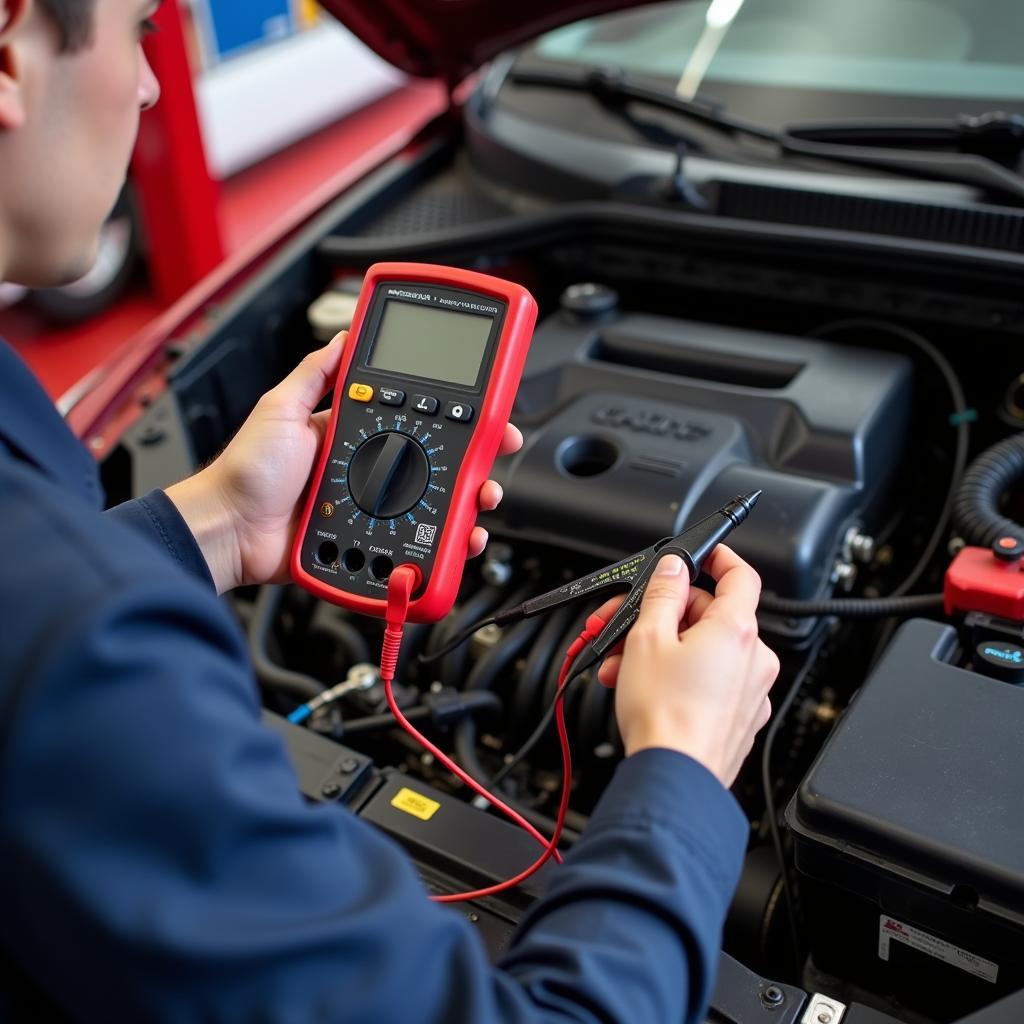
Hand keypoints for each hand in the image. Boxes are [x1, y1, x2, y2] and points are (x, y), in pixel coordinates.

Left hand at [166, 333, 522, 592]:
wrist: (229, 529)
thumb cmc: (247, 471)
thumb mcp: (280, 407)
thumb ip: (314, 373)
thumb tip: (345, 336)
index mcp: (356, 437)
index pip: (417, 422)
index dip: (453, 419)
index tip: (482, 416)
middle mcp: (370, 472)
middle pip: (436, 468)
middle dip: (474, 466)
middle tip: (491, 464)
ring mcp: (373, 510)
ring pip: (435, 509)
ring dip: (467, 507)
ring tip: (480, 504)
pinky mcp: (369, 543)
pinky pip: (414, 546)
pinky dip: (443, 548)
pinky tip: (458, 541)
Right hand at [594, 545, 778, 787]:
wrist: (673, 778)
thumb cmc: (664, 715)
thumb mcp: (647, 638)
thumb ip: (662, 594)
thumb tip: (673, 568)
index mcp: (736, 630)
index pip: (741, 575)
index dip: (720, 557)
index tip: (701, 554)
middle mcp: (753, 659)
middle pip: (710, 616)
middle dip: (662, 616)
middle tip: (624, 623)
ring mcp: (750, 692)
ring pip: (704, 651)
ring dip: (661, 649)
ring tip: (621, 664)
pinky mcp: (739, 718)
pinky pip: (710, 682)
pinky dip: (678, 676)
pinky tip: (643, 687)